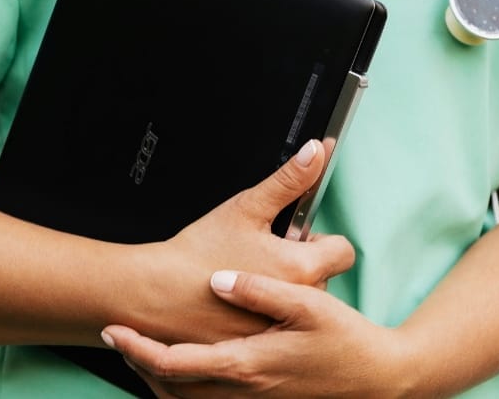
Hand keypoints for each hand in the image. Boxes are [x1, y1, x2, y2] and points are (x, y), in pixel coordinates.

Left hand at [102, 270, 409, 397]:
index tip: (114, 330)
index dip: (138, 348)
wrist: (378, 379)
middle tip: (118, 336)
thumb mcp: (307, 304)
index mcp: (247, 363)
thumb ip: (260, 291)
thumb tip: (218, 280)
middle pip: (170, 387)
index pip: (175, 362)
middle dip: (137, 363)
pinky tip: (182, 366)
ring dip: (156, 377)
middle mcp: (243, 390)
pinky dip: (183, 388)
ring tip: (139, 349)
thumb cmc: (346, 340)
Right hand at [129, 140, 355, 345]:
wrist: (156, 293)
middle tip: (262, 255)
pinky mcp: (260, 347)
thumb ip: (289, 180)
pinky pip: (275, 327)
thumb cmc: (198, 252)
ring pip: (297, 304)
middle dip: (298, 264)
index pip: (342, 251)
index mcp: (301, 268)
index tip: (295, 237)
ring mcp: (278, 329)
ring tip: (247, 278)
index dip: (319, 239)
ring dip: (283, 291)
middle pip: (321, 278)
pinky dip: (263, 316)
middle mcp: (297, 304)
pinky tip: (238, 304)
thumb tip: (317, 152)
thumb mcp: (247, 207)